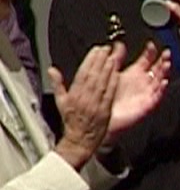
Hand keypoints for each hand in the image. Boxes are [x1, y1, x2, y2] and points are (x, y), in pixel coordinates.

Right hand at [48, 45, 118, 169]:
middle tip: (106, 49)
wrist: (80, 140)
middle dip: (100, 61)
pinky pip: (110, 94)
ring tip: (112, 57)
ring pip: (102, 83)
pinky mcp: (105, 110)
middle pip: (93, 75)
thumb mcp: (60, 102)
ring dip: (108, 69)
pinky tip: (117, 74)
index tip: (96, 50)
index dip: (90, 60)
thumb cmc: (71, 122)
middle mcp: (85, 98)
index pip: (83, 73)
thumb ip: (57, 84)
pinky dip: (113, 83)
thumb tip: (52, 70)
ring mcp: (96, 104)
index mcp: (74, 95)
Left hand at [106, 41, 170, 142]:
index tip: (151, 45)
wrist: (103, 115)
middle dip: (163, 60)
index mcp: (135, 72)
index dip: (151, 51)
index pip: (147, 59)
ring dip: (164, 72)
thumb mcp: (111, 73)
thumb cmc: (107, 95)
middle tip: (166, 53)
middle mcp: (143, 81)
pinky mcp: (147, 105)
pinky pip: (157, 96)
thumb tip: (118, 44)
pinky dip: (161, 89)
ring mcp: (147, 92)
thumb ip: (116, 59)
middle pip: (158, 68)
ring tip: (166, 64)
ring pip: (160, 80)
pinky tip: (163, 82)